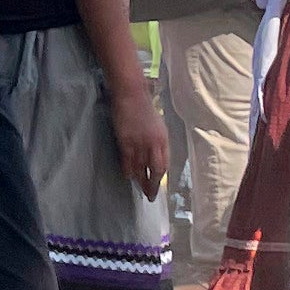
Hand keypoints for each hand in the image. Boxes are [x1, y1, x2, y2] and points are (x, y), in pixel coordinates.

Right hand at [108, 77, 168, 195]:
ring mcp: (139, 143)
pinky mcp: (126, 141)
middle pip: (155, 170)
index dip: (160, 177)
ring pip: (141, 168)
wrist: (130, 93)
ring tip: (139, 190)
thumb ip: (157, 140)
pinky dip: (128, 171)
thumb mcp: (156, 125)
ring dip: (140, 181)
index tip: (157, 185)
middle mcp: (154, 143)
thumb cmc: (143, 107)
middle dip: (152, 185)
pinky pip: (128, 162)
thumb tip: (154, 155)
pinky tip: (128, 176)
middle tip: (149, 196)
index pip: (164, 163)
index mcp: (163, 138)